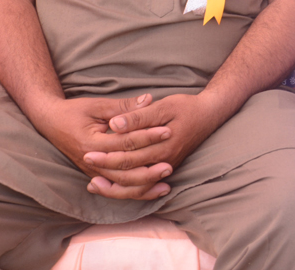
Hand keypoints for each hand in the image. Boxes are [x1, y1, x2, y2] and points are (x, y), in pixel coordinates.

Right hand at [31, 94, 173, 199]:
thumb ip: (123, 106)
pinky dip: (134, 191)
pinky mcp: (96, 175)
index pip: (124, 143)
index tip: (167, 131)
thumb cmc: (74, 111)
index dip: (147, 137)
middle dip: (147, 171)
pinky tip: (152, 191)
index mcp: (91, 143)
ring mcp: (92, 171)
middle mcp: (91, 162)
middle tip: (170, 166)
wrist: (50, 122)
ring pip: (120, 186)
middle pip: (123, 172)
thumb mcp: (98, 105)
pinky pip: (116, 188)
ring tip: (165, 185)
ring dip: (143, 186)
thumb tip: (149, 100)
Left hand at [81, 92, 225, 199]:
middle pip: (130, 173)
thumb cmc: (187, 107)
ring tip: (93, 184)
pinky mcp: (165, 167)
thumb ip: (139, 116)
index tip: (86, 151)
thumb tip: (116, 124)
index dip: (107, 155)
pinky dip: (127, 189)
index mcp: (163, 145)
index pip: (129, 155)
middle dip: (105, 170)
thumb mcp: (164, 106)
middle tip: (85, 165)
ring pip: (136, 186)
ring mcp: (166, 166)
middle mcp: (165, 161)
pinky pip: (144, 186)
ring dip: (114, 187)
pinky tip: (112, 185)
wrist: (210, 115)